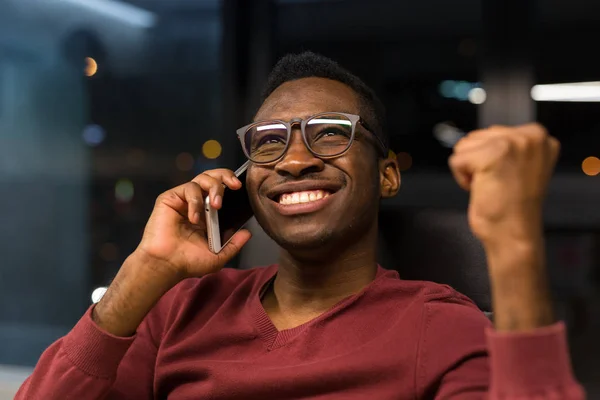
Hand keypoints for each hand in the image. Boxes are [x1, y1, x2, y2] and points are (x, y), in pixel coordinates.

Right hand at [94, 169, 251, 335]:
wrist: (166, 265)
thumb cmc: (188, 262)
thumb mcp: (218, 256)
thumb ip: (234, 245)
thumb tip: (248, 233)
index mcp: (209, 214)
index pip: (222, 189)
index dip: (231, 184)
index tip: (241, 188)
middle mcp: (197, 203)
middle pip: (213, 176)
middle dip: (226, 176)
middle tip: (235, 186)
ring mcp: (184, 200)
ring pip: (202, 178)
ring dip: (214, 189)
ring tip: (216, 206)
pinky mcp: (170, 198)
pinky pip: (188, 189)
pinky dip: (195, 202)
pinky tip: (194, 218)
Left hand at [449, 124, 558, 329]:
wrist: (514, 235)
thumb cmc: (512, 207)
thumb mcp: (517, 166)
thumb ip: (506, 147)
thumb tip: (475, 136)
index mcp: (539, 136)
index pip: (491, 133)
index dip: (489, 158)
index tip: (506, 177)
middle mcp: (530, 135)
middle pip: (475, 137)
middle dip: (478, 162)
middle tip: (498, 183)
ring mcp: (512, 143)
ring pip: (464, 146)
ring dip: (470, 169)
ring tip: (492, 185)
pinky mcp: (491, 155)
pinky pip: (456, 160)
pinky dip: (461, 178)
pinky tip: (482, 189)